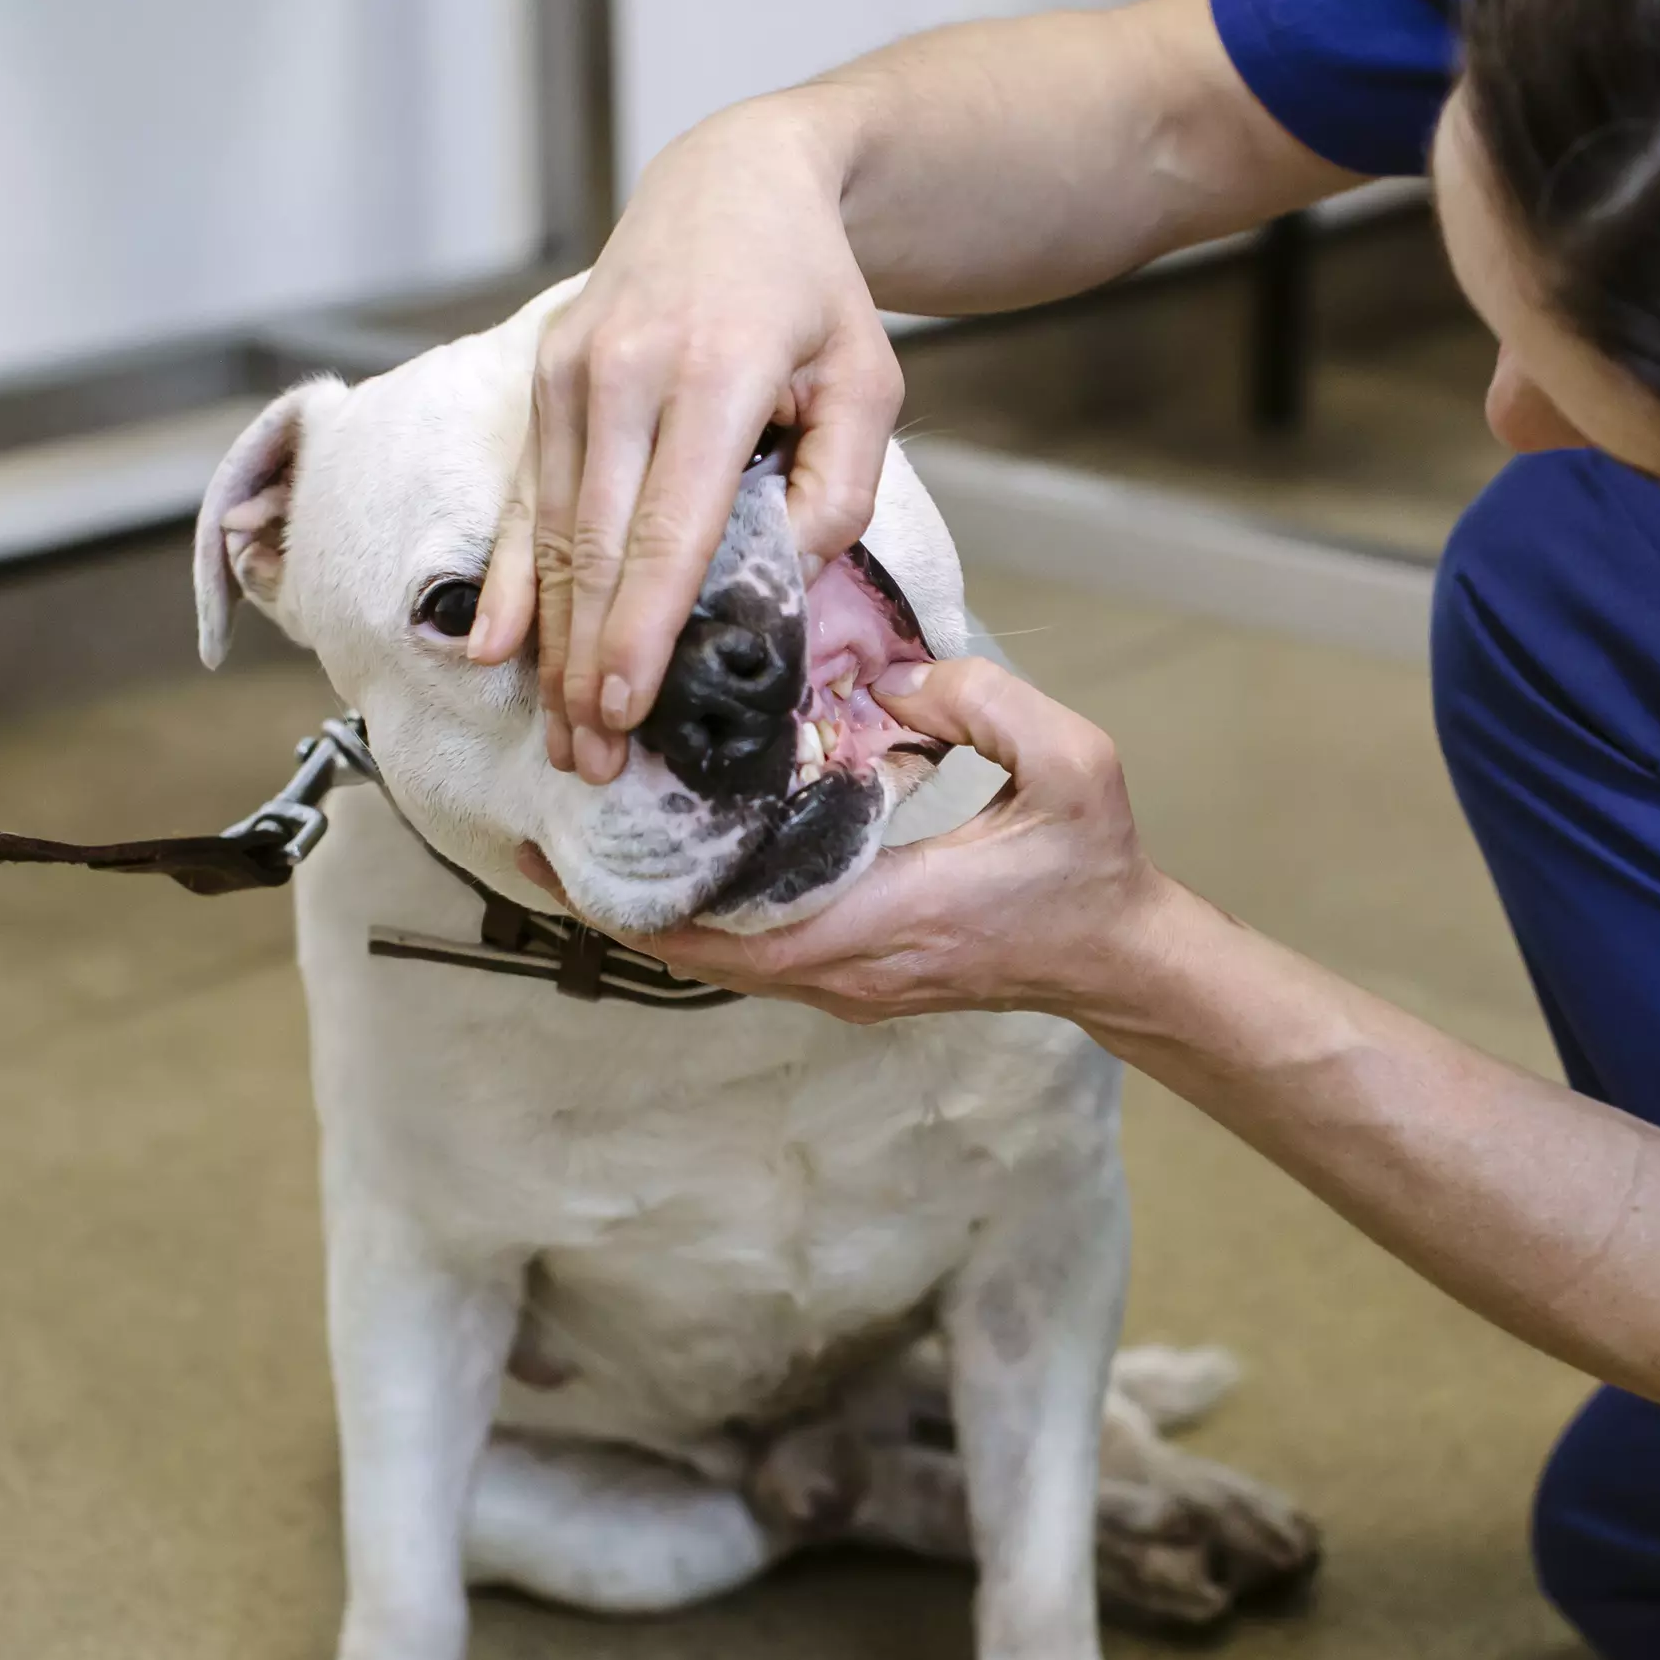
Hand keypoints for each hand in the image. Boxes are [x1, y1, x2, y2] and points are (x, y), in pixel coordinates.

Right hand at [469, 96, 906, 785]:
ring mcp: (570, 372)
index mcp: (714, 371)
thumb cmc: (812, 296)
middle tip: (591, 759)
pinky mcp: (541, 378)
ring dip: (550, 642)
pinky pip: (520, 497)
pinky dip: (508, 582)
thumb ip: (838, 486)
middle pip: (593, 545)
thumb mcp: (869, 380)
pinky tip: (496, 651)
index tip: (626, 708)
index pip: (668, 526)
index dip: (641, 626)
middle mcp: (624, 370)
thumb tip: (780, 576)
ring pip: (548, 532)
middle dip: (587, 662)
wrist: (734, 184)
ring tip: (560, 735)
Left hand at [524, 659, 1193, 1024]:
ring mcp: (846, 980)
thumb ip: (983, 703)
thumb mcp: (1072, 760)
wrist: (1120, 957)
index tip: (568, 856)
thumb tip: (890, 679)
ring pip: (718, 962)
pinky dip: (696, 917)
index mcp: (890, 915)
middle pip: (698, 954)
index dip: (639, 901)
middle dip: (614, 904)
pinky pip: (750, 954)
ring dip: (649, 912)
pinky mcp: (851, 975)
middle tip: (539, 838)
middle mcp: (849, 965)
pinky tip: (668, 863)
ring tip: (582, 848)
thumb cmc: (1094, 866)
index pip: (734, 929)